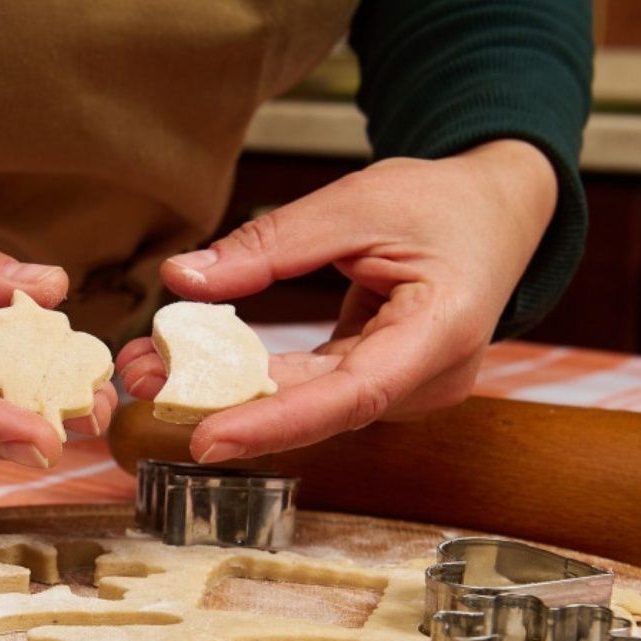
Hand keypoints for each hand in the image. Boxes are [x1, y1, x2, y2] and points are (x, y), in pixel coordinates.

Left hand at [118, 140, 556, 461]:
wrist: (498, 214)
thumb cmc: (444, 205)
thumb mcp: (357, 202)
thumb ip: (270, 246)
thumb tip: (183, 280)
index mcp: (441, 333)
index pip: (352, 396)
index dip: (276, 423)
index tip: (206, 437)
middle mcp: (426, 381)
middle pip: (316, 409)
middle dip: (224, 401)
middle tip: (142, 378)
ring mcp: (404, 390)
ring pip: (306, 405)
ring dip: (229, 391)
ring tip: (151, 366)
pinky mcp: (379, 384)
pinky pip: (311, 390)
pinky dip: (254, 378)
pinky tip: (195, 364)